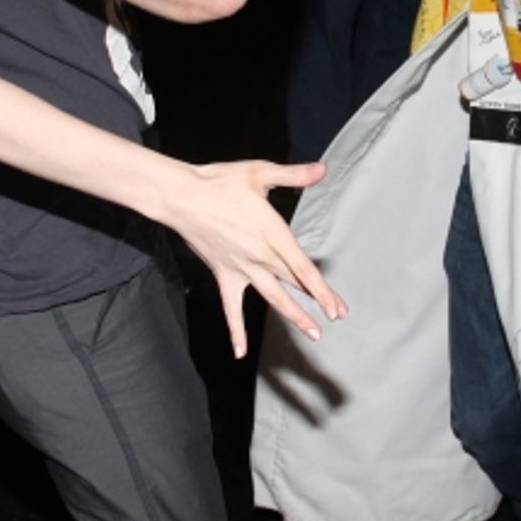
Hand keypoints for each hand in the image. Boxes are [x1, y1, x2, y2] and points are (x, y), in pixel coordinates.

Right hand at [165, 157, 347, 355]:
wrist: (182, 197)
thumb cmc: (221, 182)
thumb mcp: (261, 172)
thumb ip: (295, 175)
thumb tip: (323, 169)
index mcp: (273, 234)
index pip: (303, 269)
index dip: (322, 291)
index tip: (337, 307)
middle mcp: (260, 256)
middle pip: (294, 284)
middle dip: (318, 302)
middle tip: (337, 316)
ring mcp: (241, 269)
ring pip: (273, 298)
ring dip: (293, 316)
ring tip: (313, 334)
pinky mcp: (224, 274)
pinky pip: (231, 308)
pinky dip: (236, 330)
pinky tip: (240, 352)